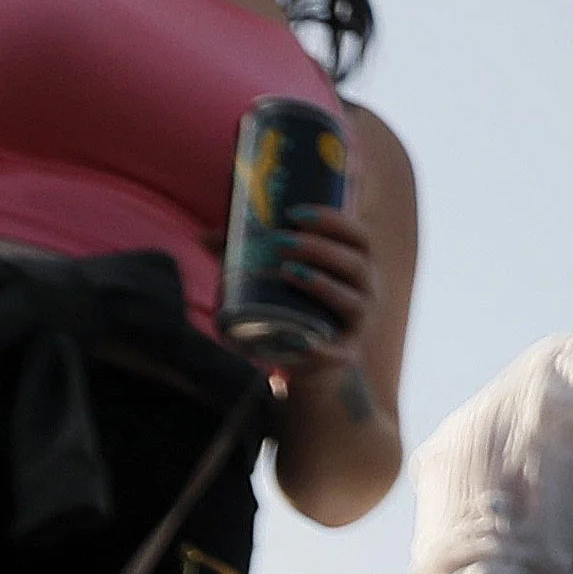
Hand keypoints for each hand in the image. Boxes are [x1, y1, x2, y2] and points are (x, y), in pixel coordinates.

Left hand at [262, 203, 385, 408]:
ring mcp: (359, 324)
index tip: (294, 214)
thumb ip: (249, 257)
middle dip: (319, 249)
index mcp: (356, 266)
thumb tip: (206, 237)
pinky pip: (341, 352)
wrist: (309, 359)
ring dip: (322, 284)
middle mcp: (367, 292)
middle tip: (280, 241)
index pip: (358, 237)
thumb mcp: (280, 278)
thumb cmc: (297, 306)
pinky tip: (306, 343)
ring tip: (287, 272)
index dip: (332, 220)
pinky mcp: (346, 354)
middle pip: (355, 265)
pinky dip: (325, 349)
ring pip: (352, 302)